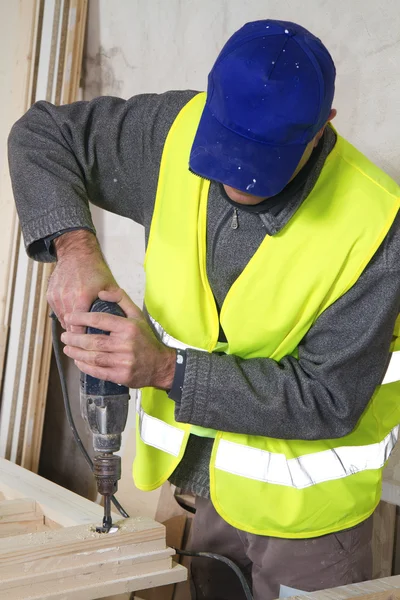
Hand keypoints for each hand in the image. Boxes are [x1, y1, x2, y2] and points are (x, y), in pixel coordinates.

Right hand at [47, 230, 119, 331]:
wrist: (77, 253)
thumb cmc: (95, 269)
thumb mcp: (110, 285)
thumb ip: (115, 303)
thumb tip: (121, 320)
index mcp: (82, 297)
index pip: (79, 328)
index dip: (85, 338)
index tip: (91, 344)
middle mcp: (67, 297)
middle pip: (70, 327)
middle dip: (78, 334)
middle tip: (87, 340)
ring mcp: (57, 296)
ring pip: (62, 320)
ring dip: (71, 325)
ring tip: (81, 328)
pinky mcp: (51, 294)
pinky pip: (57, 311)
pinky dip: (65, 315)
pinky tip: (74, 315)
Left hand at [61, 289, 175, 389]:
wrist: (160, 365)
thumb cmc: (146, 339)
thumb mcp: (138, 315)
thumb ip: (121, 300)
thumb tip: (102, 292)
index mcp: (129, 327)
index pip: (100, 320)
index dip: (81, 318)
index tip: (70, 317)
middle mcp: (126, 344)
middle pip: (93, 341)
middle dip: (75, 338)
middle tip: (65, 335)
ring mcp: (124, 362)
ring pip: (94, 357)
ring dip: (77, 353)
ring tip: (68, 348)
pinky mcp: (122, 376)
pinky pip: (98, 372)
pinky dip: (85, 367)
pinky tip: (78, 362)